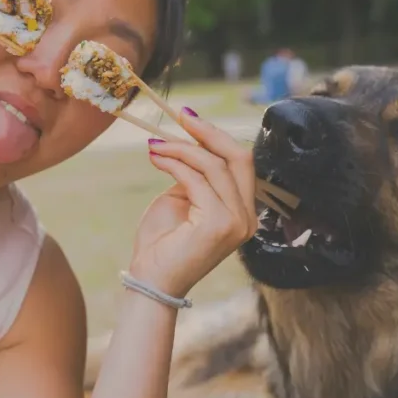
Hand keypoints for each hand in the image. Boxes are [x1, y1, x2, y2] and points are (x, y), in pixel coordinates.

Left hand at [127, 108, 258, 298]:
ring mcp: (237, 222)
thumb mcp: (182, 200)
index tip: (189, 118)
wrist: (150, 280)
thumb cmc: (162, 243)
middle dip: (209, 133)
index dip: (216, 136)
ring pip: (215, 166)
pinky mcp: (219, 225)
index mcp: (242, 212)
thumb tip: (191, 143)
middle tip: (181, 116)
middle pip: (239, 158)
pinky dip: (175, 162)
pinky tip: (156, 158)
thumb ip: (194, 175)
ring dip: (182, 149)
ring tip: (155, 145)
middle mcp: (247, 218)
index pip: (240, 163)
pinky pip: (197, 179)